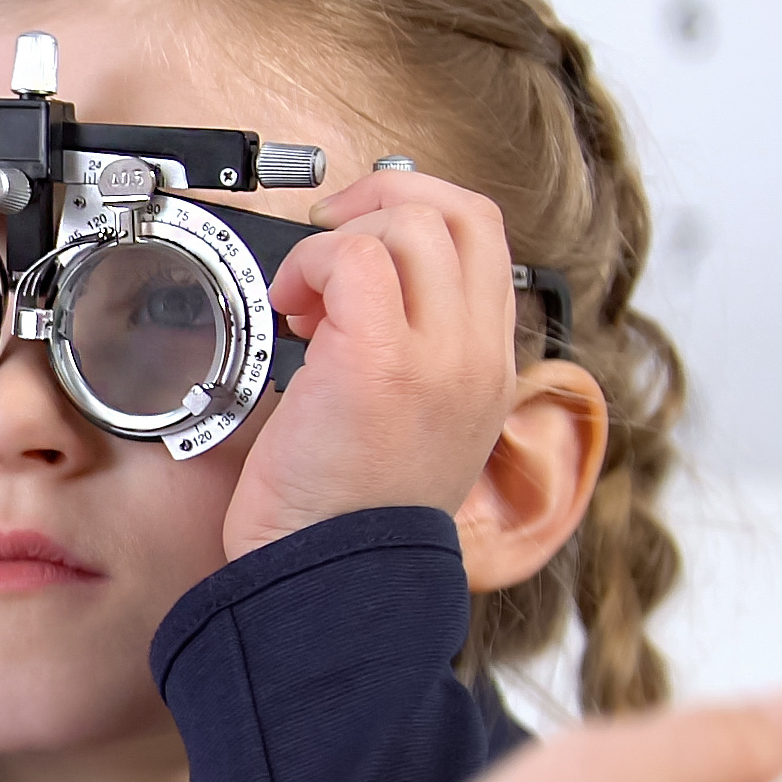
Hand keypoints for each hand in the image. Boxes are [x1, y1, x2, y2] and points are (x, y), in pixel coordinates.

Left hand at [223, 167, 524, 561]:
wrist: (333, 581)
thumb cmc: (349, 515)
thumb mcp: (414, 428)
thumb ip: (414, 357)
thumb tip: (363, 291)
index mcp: (490, 368)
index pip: (484, 238)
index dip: (419, 212)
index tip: (360, 237)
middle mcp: (477, 357)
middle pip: (461, 213)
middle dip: (384, 200)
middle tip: (327, 239)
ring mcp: (438, 357)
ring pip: (412, 226)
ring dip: (341, 241)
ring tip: (305, 299)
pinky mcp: (380, 362)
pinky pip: (356, 258)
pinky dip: (312, 264)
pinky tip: (291, 310)